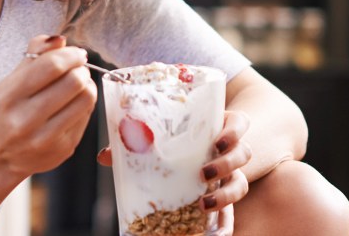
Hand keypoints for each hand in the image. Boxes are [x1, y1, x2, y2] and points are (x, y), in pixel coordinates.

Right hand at [0, 34, 97, 179]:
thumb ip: (35, 55)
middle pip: (74, 82)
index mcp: (9, 96)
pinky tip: (73, 104)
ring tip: (78, 85)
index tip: (76, 53)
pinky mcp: (62, 149)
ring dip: (87, 86)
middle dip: (81, 69)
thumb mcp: (11, 81)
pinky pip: (86, 117)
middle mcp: (25, 120)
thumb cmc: (7, 111)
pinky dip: (84, 105)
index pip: (51, 66)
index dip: (71, 54)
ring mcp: (45, 138)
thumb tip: (58, 39)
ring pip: (85, 99)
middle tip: (77, 69)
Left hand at [96, 110, 251, 234]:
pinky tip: (217, 234)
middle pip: (244, 154)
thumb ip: (138, 143)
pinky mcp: (227, 196)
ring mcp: (233, 174)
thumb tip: (104, 156)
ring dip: (226, 194)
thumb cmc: (182, 141)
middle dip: (226, 164)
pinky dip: (225, 224)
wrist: (202, 154)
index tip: (218, 141)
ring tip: (204, 202)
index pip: (239, 124)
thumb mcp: (166, 137)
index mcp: (219, 129)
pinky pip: (232, 212)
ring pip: (242, 182)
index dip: (233, 132)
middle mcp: (231, 151)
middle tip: (203, 173)